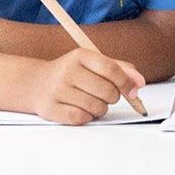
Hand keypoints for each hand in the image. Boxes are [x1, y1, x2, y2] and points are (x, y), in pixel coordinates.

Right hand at [28, 48, 146, 124]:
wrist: (35, 83)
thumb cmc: (70, 73)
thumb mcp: (92, 63)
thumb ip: (119, 69)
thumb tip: (139, 81)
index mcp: (80, 55)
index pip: (111, 69)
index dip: (126, 82)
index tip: (133, 91)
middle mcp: (68, 71)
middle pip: (107, 91)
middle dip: (113, 97)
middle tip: (106, 95)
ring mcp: (58, 90)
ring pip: (96, 107)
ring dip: (100, 108)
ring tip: (91, 101)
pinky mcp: (51, 109)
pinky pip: (82, 118)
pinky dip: (86, 117)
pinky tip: (80, 108)